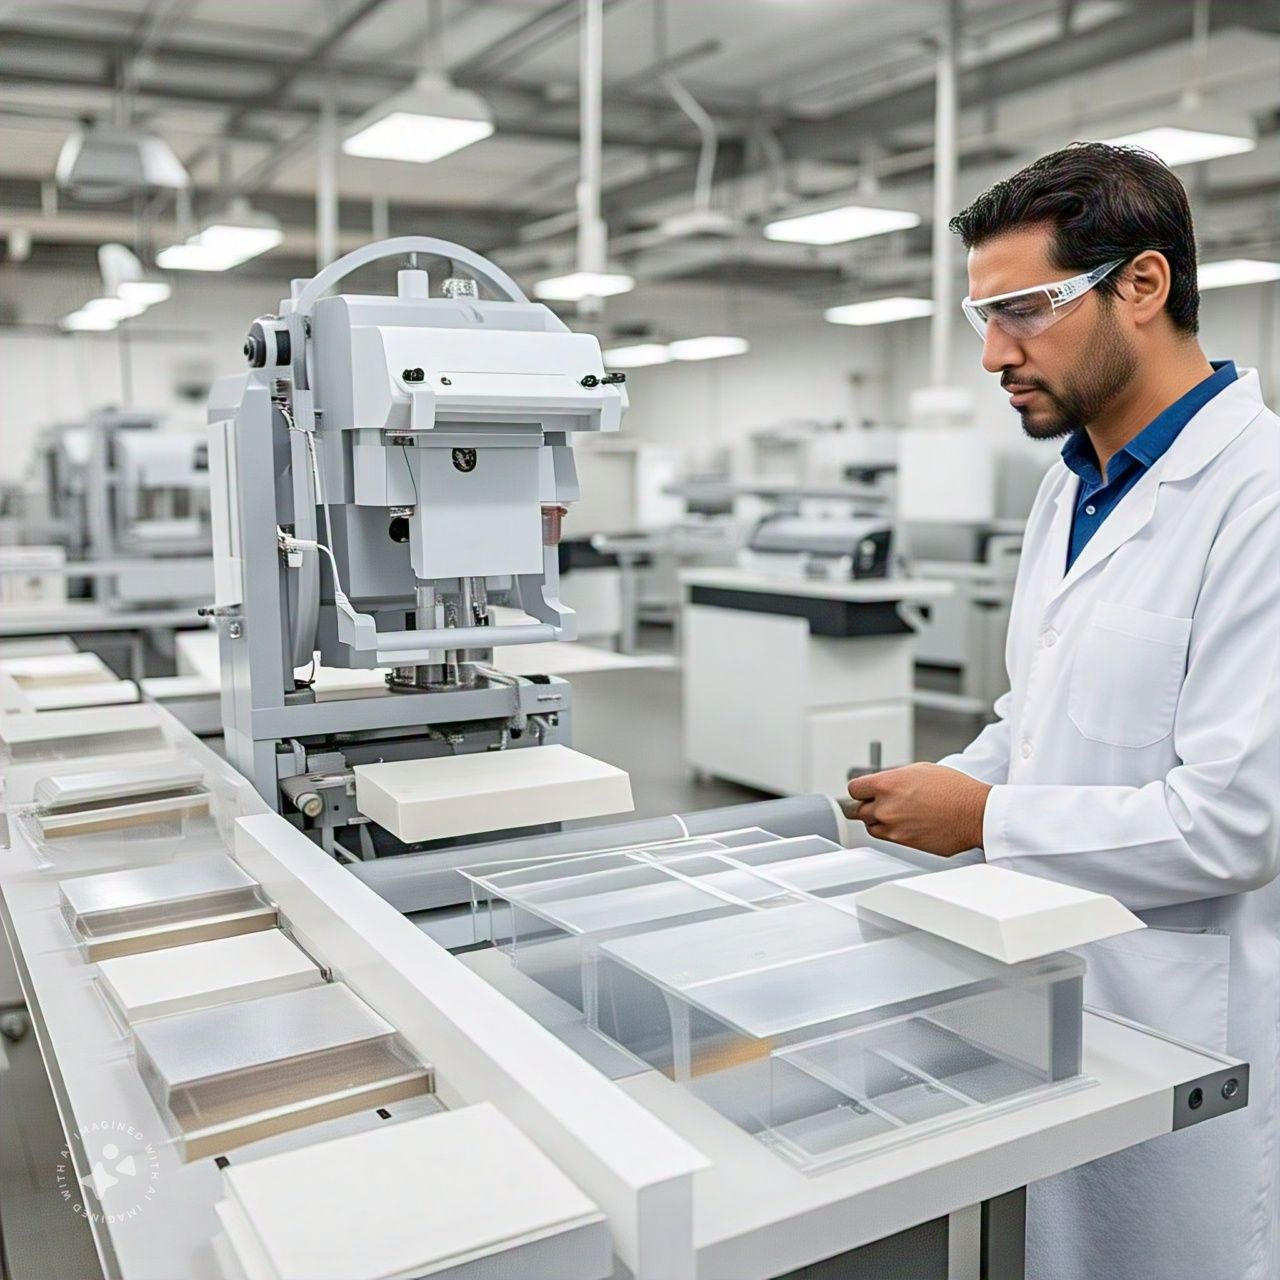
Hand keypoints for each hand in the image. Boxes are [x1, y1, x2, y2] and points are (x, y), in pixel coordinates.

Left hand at [847, 763, 990, 855]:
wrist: (975, 814)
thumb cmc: (954, 790)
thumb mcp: (919, 770)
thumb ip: (893, 778)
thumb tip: (881, 784)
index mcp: (887, 785)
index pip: (854, 789)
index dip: (861, 790)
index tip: (865, 792)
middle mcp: (885, 808)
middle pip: (858, 810)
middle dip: (868, 806)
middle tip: (883, 803)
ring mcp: (893, 829)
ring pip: (871, 827)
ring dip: (879, 821)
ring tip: (899, 814)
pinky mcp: (903, 844)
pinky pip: (887, 839)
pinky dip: (893, 833)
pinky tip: (908, 824)